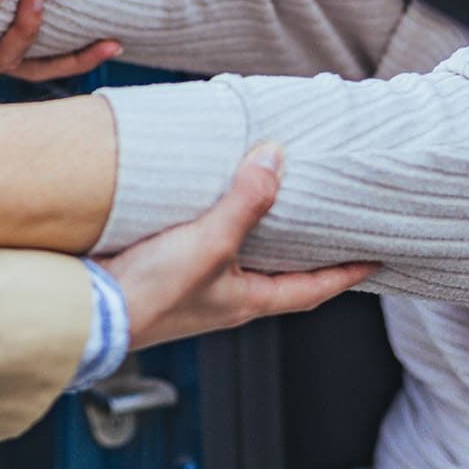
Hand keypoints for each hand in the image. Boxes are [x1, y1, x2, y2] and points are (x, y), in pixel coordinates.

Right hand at [103, 144, 376, 349]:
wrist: (92, 309)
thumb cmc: (153, 293)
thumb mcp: (209, 243)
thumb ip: (244, 203)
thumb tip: (275, 159)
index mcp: (248, 301)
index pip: (314, 289)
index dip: (346, 273)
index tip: (376, 258)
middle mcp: (227, 297)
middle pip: (280, 273)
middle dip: (304, 251)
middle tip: (328, 223)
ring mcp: (197, 287)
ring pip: (242, 258)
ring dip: (260, 234)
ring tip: (275, 200)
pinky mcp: (167, 272)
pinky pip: (205, 246)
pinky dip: (219, 224)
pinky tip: (211, 201)